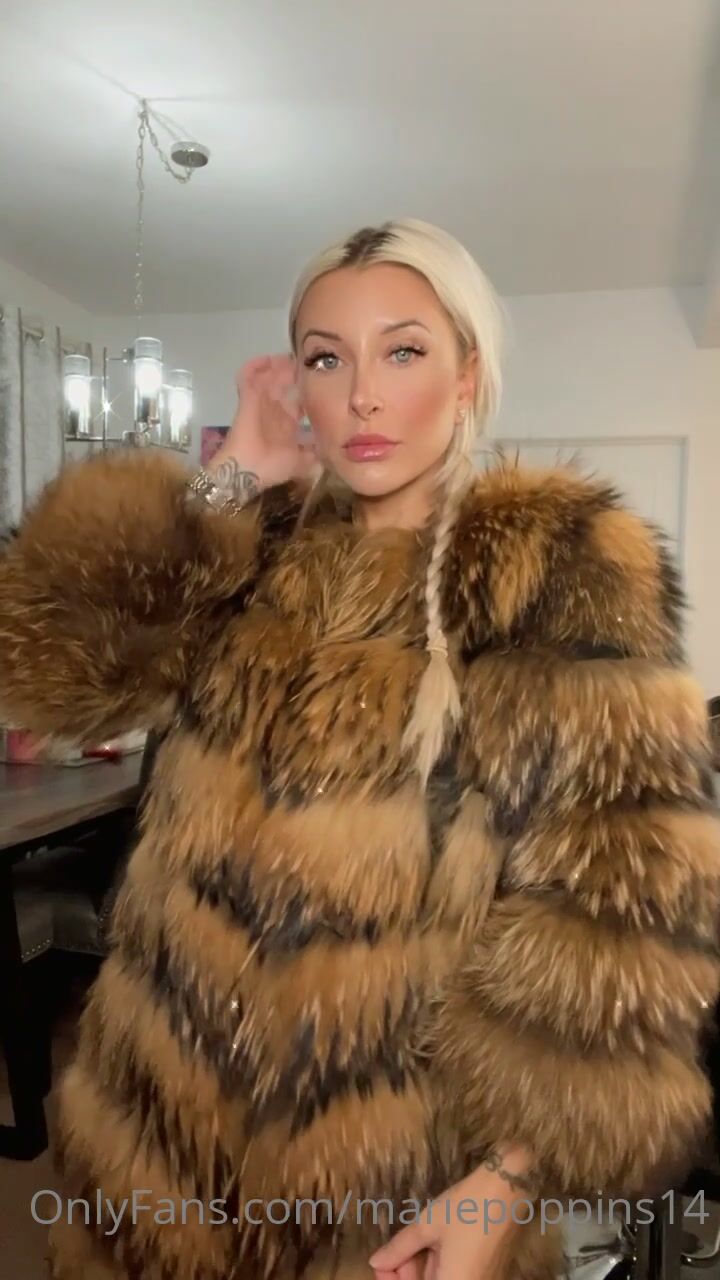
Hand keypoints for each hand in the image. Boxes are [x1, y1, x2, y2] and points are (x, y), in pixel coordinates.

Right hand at [209, 354, 317, 491]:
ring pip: (269, 376)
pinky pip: (247, 376)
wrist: (247, 471)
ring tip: (289, 357)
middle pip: (285, 383)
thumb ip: (317, 456)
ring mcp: (260, 402)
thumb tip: (335, 452)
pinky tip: (267, 360)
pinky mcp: (247, 397)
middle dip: (295, 371)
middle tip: (306, 360)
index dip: (308, 389)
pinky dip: (255, 366)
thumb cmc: (273, 467)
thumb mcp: (303, 463)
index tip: (320, 378)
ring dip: (278, 365)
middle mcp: (275, 410)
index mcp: (287, 423)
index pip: (299, 400)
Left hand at [368, 1161, 527, 1279]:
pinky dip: (438, 1266)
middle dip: (406, 1274)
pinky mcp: (486, 1273)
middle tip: (391, 1253)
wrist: (508, 1188)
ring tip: (410, 1244)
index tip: (381, 1264)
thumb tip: (376, 1261)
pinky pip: (455, 1276)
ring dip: (422, 1270)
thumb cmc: (466, 1207)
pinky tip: (428, 1247)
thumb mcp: (428, 1225)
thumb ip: (400, 1248)